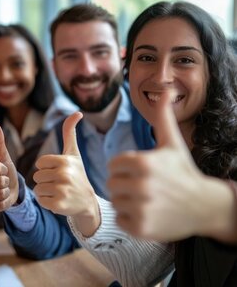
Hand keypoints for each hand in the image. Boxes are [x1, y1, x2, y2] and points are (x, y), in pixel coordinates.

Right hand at [0, 122, 18, 211]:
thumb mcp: (4, 156)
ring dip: (6, 191)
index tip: (3, 168)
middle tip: (4, 179)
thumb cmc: (6, 169)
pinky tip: (1, 197)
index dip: (3, 168)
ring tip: (3, 188)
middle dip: (6, 180)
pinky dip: (4, 201)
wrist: (11, 187)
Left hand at [33, 112, 99, 235]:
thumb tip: (77, 112)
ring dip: (45, 192)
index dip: (46, 168)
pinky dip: (47, 202)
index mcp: (65, 161)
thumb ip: (70, 133)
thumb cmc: (77, 175)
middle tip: (60, 184)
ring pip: (37, 189)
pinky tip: (59, 201)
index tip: (58, 171)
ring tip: (59, 192)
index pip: (39, 164)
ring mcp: (62, 190)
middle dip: (45, 181)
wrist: (88, 202)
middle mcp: (64, 175)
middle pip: (37, 176)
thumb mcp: (73, 154)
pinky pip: (41, 200)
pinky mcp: (59, 205)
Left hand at [107, 90, 234, 241]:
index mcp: (144, 162)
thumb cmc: (184, 171)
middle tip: (146, 187)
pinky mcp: (142, 228)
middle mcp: (142, 186)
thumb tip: (166, 90)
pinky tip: (148, 213)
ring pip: (115, 202)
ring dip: (127, 201)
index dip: (125, 168)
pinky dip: (130, 218)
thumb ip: (162, 117)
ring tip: (147, 199)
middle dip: (125, 184)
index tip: (142, 172)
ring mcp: (142, 208)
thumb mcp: (173, 143)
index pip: (113, 164)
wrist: (205, 206)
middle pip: (112, 183)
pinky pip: (120, 220)